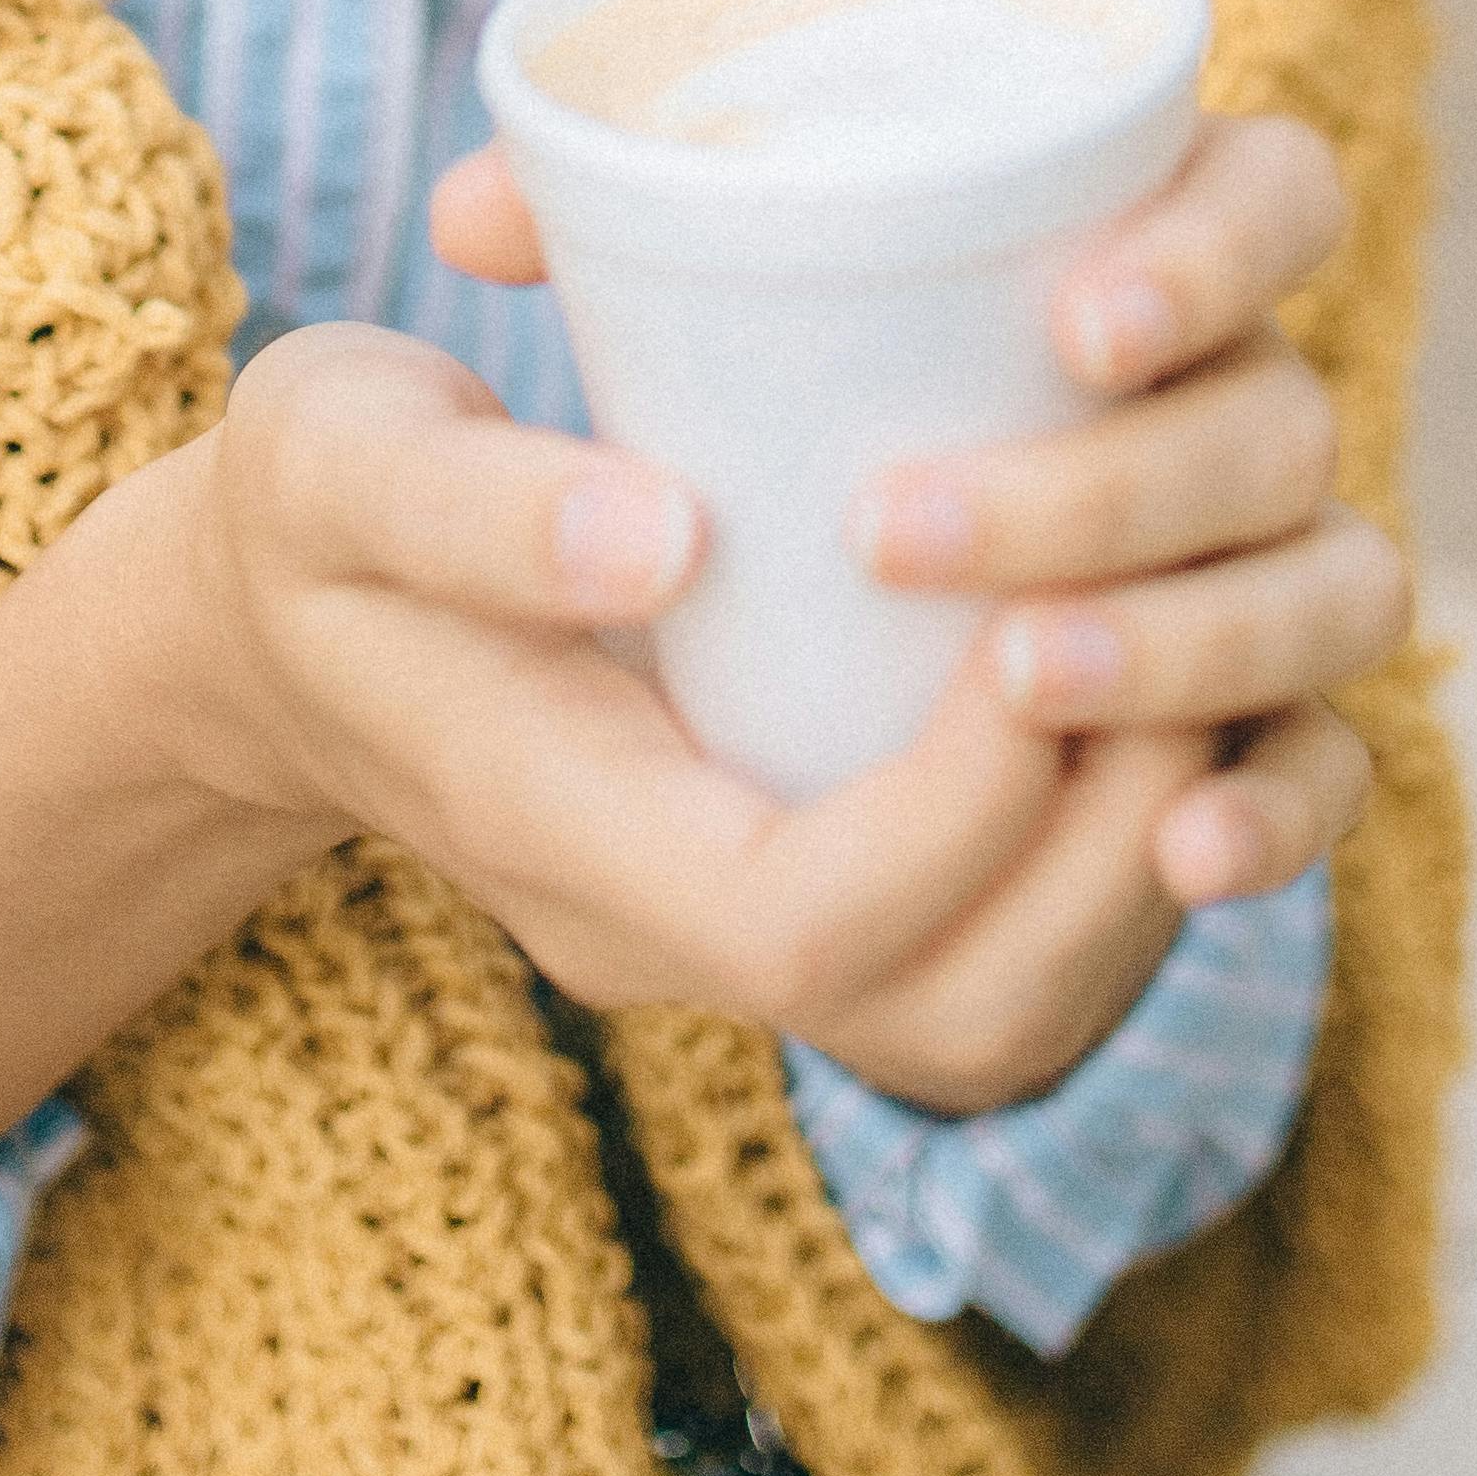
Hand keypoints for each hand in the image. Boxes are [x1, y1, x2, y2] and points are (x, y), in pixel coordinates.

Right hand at [399, 104, 1403, 1113]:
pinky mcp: (815, 878)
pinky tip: (1158, 691)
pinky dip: (1121, 851)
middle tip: (1179, 630)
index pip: (814, 932)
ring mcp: (753, 928)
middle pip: (959, 1016)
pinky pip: (1017, 955)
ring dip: (1145, 853)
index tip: (1028, 616)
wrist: (277, 614)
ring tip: (1199, 656)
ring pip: (1015, 1013)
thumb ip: (477, 503)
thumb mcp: (337, 459)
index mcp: (570, 850)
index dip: (964, 806)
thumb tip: (665, 536)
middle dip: (1112, 843)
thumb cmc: (314, 513)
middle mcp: (681, 938)